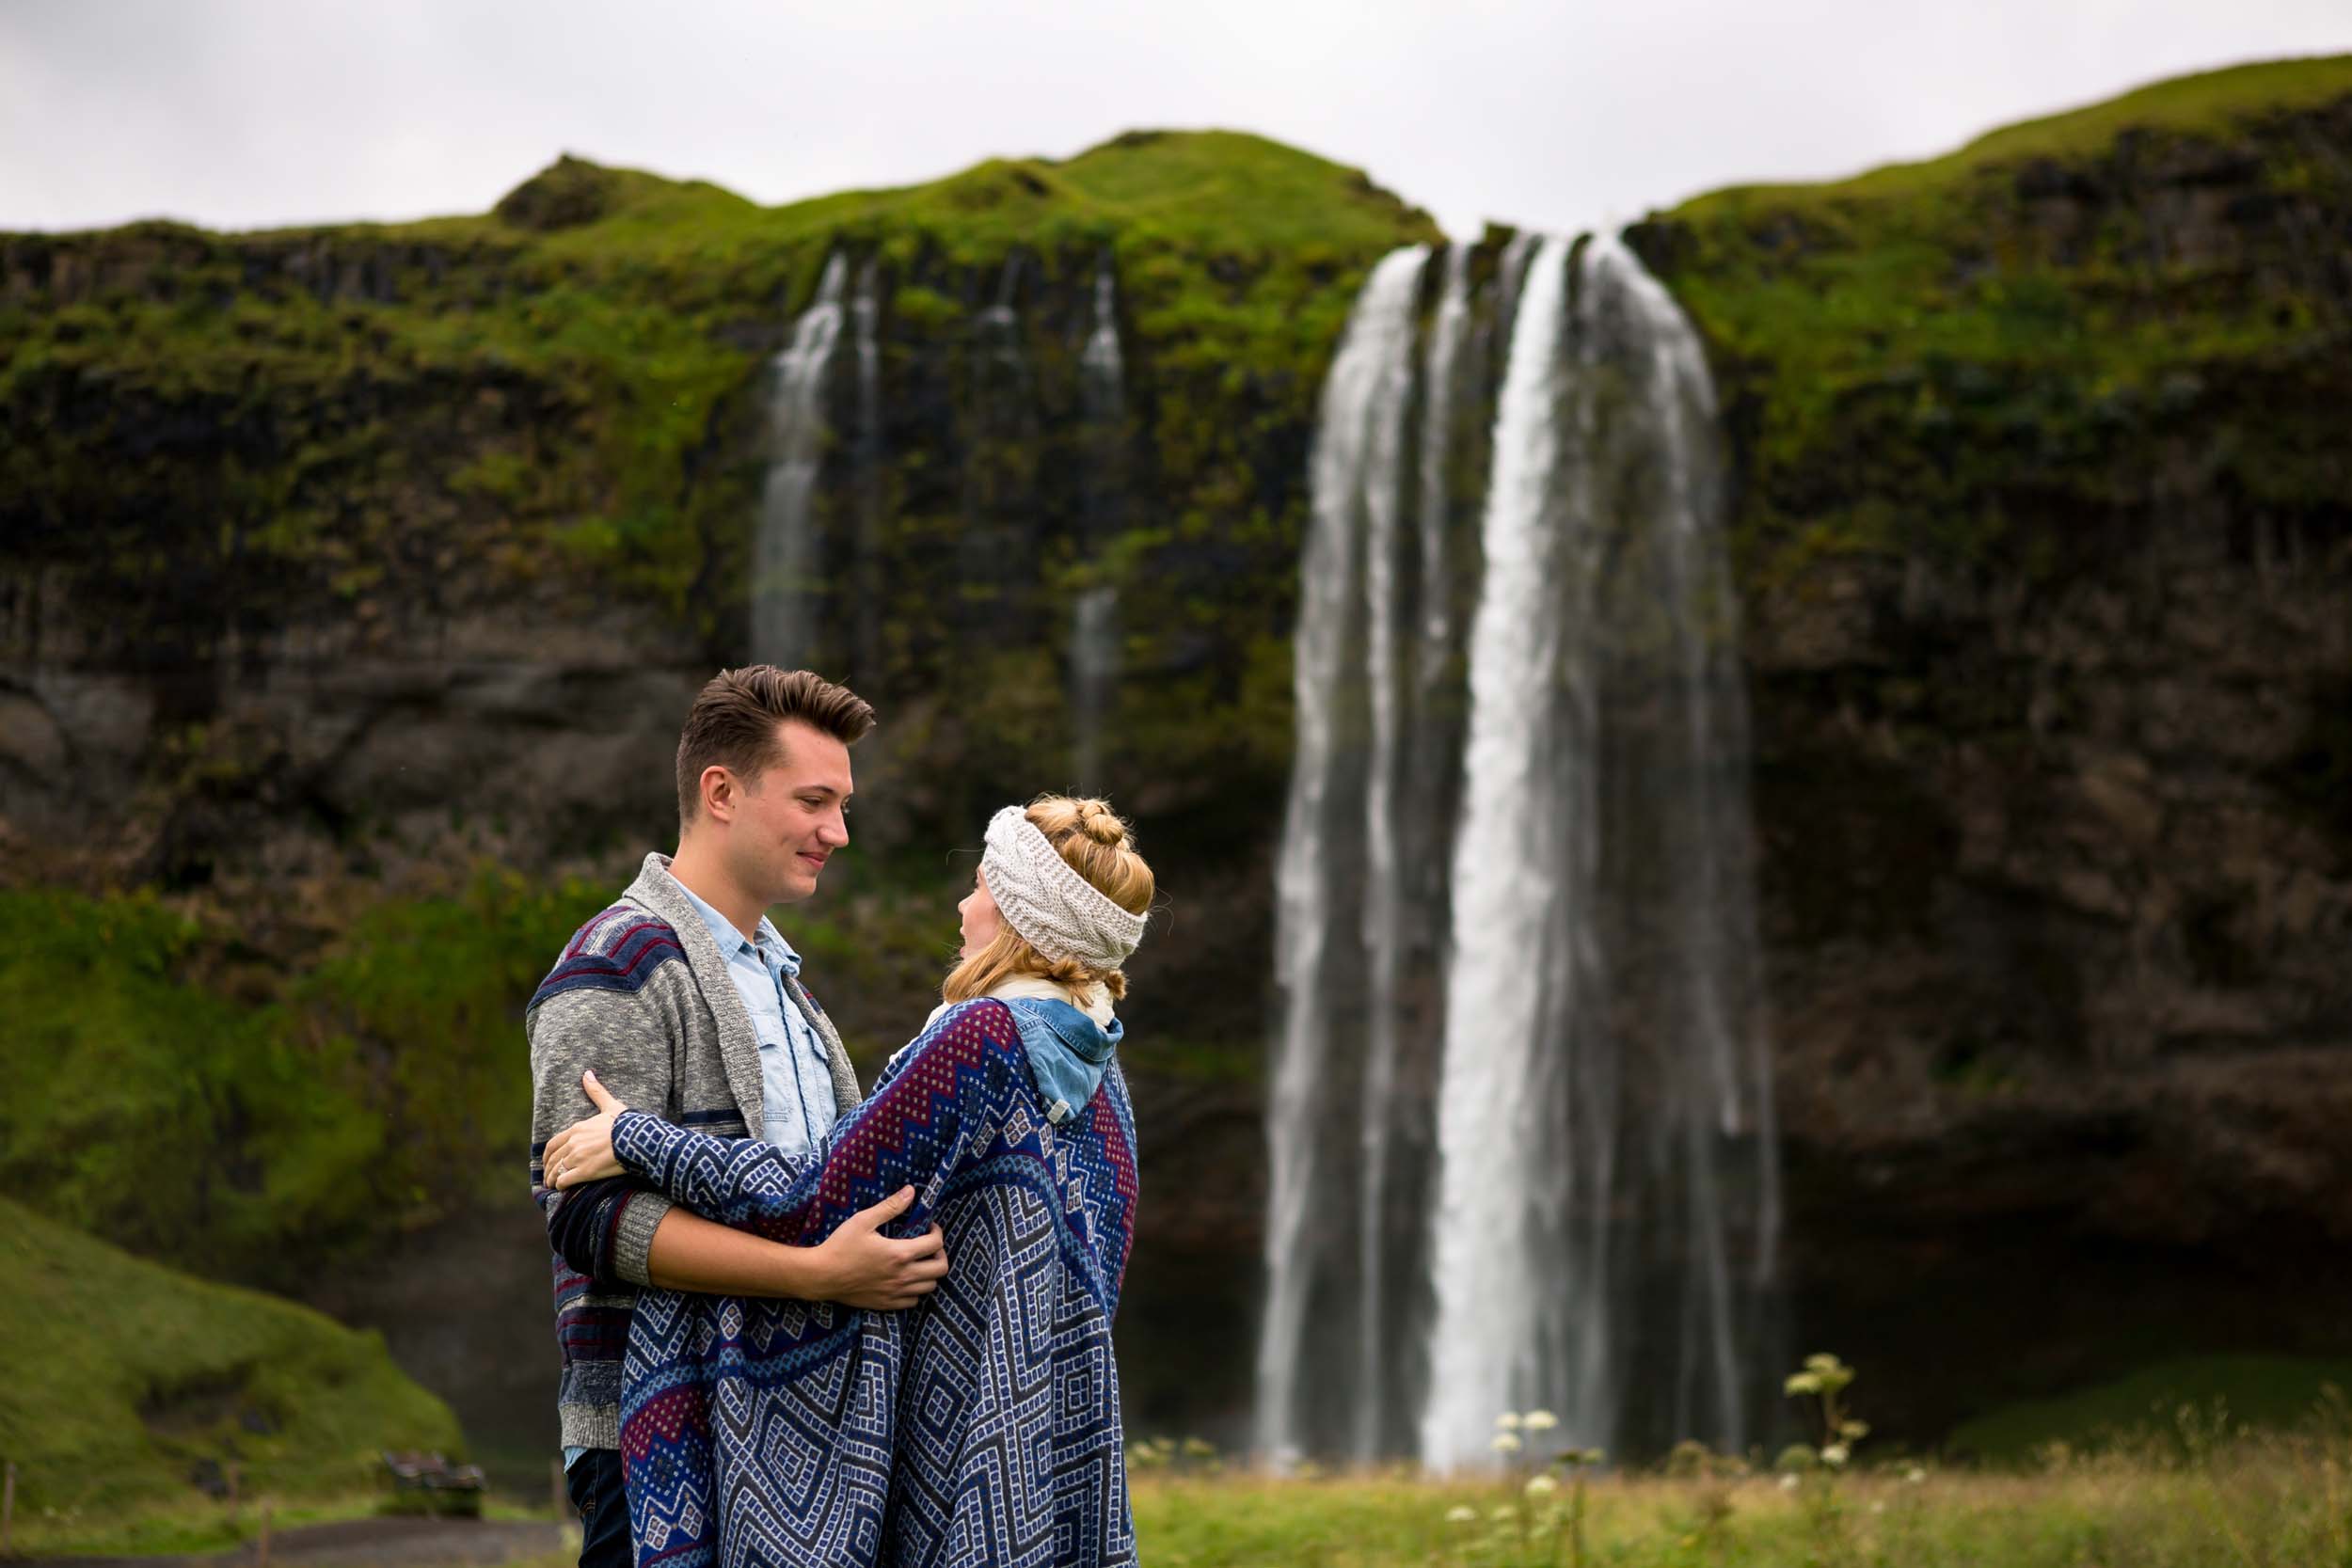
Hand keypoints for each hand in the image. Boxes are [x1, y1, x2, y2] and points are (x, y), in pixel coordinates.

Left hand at [545, 1070, 627, 1189]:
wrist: (638, 1139)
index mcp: (577, 1129)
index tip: (547, 1162)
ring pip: (556, 1171)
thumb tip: (587, 1073)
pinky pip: (564, 1181)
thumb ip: (597, 1092)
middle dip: (548, 1169)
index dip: (547, 1155)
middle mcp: (574, 1143)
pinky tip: (562, 1188)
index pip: (553, 1144)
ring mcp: (578, 1158)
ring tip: (554, 1185)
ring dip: (552, 1179)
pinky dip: (561, 1185)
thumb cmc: (627, 1124)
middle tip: (549, 1177)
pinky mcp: (585, 1172)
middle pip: (553, 1159)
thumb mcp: (611, 1106)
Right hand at [808, 1187, 948, 1309]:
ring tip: (919, 1262)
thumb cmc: (841, 1246)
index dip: (938, 1232)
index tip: (930, 1227)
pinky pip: (913, 1301)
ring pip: (930, 1287)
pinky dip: (916, 1291)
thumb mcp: (864, 1220)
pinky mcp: (886, 1304)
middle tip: (928, 1246)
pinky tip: (905, 1279)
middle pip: (940, 1269)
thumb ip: (890, 1206)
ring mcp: (895, 1293)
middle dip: (940, 1254)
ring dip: (930, 1273)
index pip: (936, 1244)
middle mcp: (903, 1276)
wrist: (821, 1276)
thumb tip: (911, 1191)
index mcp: (900, 1254)